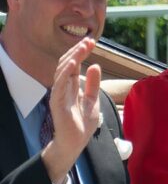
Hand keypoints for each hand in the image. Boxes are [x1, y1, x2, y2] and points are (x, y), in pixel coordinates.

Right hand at [41, 38, 100, 183]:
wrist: (76, 143)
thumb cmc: (82, 124)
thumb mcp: (93, 100)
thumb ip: (93, 84)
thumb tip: (95, 65)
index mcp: (70, 86)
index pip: (73, 64)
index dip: (81, 52)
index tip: (91, 41)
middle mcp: (62, 88)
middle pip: (66, 64)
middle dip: (77, 51)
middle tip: (88, 40)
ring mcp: (58, 94)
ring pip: (62, 70)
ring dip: (73, 57)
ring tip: (83, 47)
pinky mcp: (57, 103)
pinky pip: (59, 84)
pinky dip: (65, 72)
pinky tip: (73, 63)